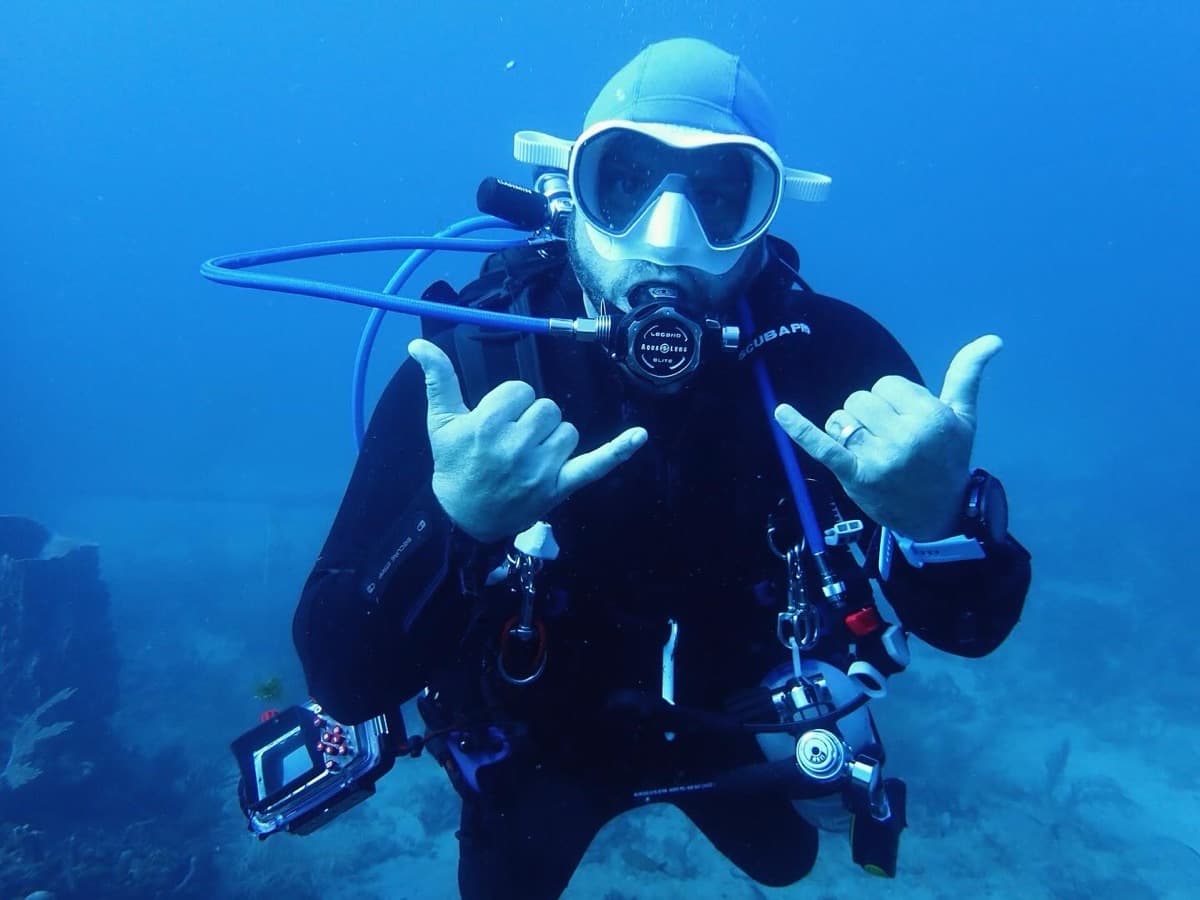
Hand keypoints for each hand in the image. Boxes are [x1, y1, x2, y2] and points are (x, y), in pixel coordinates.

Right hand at [408, 339, 647, 543]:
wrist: (462, 518)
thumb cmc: (454, 466)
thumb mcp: (440, 422)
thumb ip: (438, 379)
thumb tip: (418, 344)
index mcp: (488, 425)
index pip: (521, 391)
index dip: (510, 403)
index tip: (496, 421)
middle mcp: (517, 447)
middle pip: (547, 408)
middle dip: (531, 419)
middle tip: (511, 440)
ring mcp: (541, 469)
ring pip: (567, 430)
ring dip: (553, 438)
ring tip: (529, 455)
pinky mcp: (560, 488)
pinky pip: (596, 465)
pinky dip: (619, 450)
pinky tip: (640, 435)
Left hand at [773, 335, 1002, 540]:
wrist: (940, 514)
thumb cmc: (948, 460)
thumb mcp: (962, 417)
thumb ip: (967, 374)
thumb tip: (991, 339)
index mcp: (931, 417)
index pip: (886, 384)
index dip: (891, 400)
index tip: (905, 423)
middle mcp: (905, 436)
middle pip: (860, 398)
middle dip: (868, 414)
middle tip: (888, 440)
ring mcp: (879, 457)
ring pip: (841, 418)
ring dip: (847, 430)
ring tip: (870, 450)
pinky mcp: (856, 475)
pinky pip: (822, 445)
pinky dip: (800, 429)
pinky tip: (781, 412)